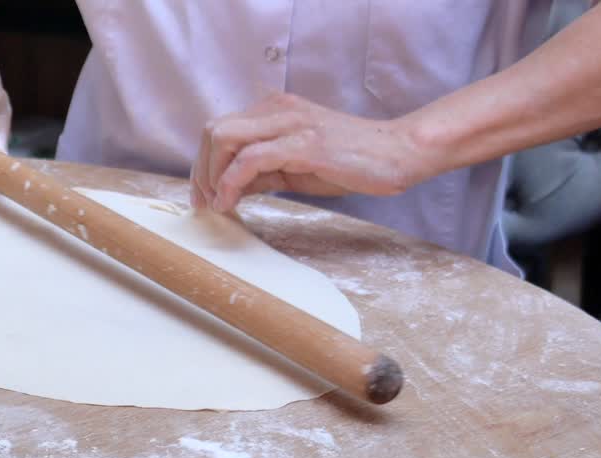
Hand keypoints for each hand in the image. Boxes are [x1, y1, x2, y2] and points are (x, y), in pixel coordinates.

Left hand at [189, 93, 438, 212]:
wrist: (400, 152)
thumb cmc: (352, 161)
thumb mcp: (296, 166)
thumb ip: (262, 172)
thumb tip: (228, 188)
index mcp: (275, 111)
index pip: (220, 129)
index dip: (203, 164)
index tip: (203, 196)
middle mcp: (278, 109)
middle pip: (213, 131)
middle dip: (200, 171)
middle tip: (204, 203)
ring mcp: (290, 123)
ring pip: (224, 138)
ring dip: (211, 176)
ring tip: (218, 204)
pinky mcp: (302, 143)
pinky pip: (250, 159)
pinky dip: (231, 183)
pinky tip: (231, 203)